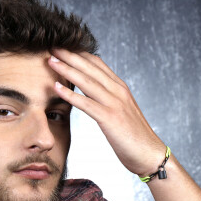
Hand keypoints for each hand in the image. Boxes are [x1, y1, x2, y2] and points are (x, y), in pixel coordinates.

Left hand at [48, 49, 164, 176]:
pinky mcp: (110, 118)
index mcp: (120, 88)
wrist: (150, 154)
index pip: (97, 64)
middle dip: (69, 55)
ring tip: (50, 60)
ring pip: (87, 81)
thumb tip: (93, 94)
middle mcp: (118, 91)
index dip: (79, 54)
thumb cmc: (133, 137)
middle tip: (51, 45)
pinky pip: (86, 103)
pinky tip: (56, 87)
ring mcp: (114, 103)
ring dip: (67, 69)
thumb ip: (108, 100)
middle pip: (90, 67)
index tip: (62, 47)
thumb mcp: (120, 112)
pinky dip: (70, 94)